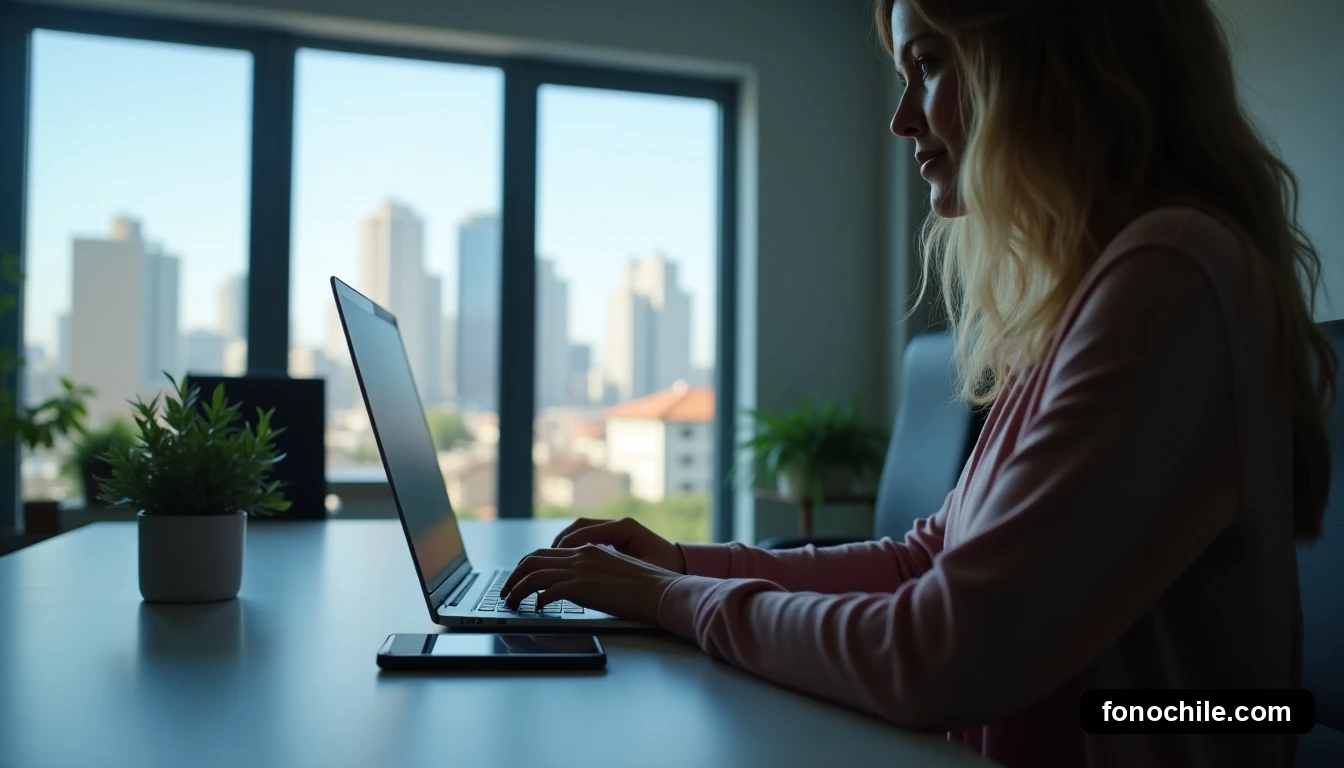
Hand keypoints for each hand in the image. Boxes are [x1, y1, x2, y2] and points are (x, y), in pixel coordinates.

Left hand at [500, 544, 682, 624]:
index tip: (519, 579)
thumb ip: (596, 573)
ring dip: (516, 589)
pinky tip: (535, 610)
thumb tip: (579, 586)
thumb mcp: (616, 572)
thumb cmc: (646, 588)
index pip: (547, 553)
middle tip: (506, 592)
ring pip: (533, 574)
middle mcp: (581, 555)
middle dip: (514, 576)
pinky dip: (535, 600)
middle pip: (533, 560)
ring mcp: (581, 570)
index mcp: (589, 550)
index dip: (528, 565)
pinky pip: (547, 591)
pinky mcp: (583, 587)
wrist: (662, 591)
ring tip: (511, 603)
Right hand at [551, 517, 686, 573]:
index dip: (566, 544)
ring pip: (581, 531)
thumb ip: (615, 564)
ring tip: (551, 561)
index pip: (585, 529)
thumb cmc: (665, 572)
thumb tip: (588, 562)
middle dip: (560, 542)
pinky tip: (567, 562)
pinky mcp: (616, 538)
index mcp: (624, 527)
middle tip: (545, 559)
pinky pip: (589, 538)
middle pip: (580, 526)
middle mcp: (618, 524)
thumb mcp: (640, 568)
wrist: (680, 573)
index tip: (553, 557)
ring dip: (565, 545)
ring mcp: (616, 530)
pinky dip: (575, 548)